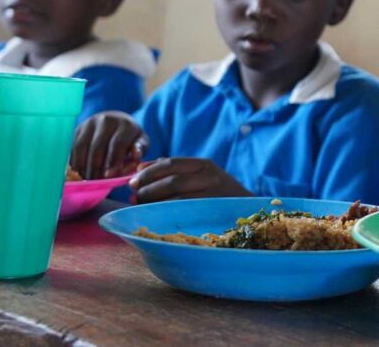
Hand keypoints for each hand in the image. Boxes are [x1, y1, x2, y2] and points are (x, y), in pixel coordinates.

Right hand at [71, 112, 146, 179]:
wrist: (116, 121)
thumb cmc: (130, 137)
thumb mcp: (141, 142)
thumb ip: (139, 150)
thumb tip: (136, 156)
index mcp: (125, 125)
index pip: (117, 144)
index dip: (113, 161)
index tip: (109, 176)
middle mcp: (106, 120)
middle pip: (97, 146)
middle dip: (95, 167)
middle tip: (95, 182)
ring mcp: (90, 123)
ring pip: (82, 146)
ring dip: (82, 165)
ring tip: (86, 179)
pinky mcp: (78, 128)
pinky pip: (73, 146)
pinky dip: (74, 160)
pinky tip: (78, 172)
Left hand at [129, 158, 250, 202]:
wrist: (246, 209)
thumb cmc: (216, 192)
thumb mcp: (199, 175)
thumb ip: (172, 169)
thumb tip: (139, 168)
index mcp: (204, 165)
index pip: (171, 164)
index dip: (148, 172)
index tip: (132, 182)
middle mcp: (211, 177)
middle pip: (172, 180)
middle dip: (148, 189)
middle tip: (133, 197)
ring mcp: (213, 195)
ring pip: (177, 198)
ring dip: (155, 203)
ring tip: (141, 207)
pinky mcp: (212, 211)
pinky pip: (184, 212)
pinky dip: (166, 213)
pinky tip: (156, 216)